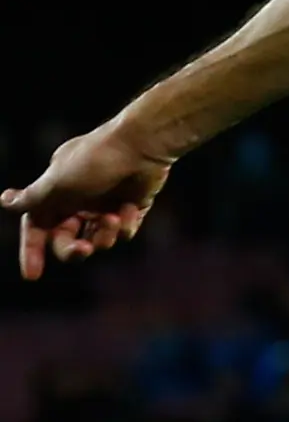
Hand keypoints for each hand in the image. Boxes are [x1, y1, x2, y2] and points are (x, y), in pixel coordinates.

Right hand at [2, 121, 173, 279]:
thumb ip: (32, 198)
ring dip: (103, 236)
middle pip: (67, 241)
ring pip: (97, 241)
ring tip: (112, 218)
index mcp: (55, 194)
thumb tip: (3, 201)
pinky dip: (124, 226)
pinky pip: (122, 233)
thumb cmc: (95, 161)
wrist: (141, 146)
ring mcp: (103, 207)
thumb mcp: (58, 182)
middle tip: (83, 250)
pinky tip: (128, 209)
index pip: (37, 227)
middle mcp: (77, 202)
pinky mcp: (129, 210)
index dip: (32, 250)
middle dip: (73, 250)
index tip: (32, 276)